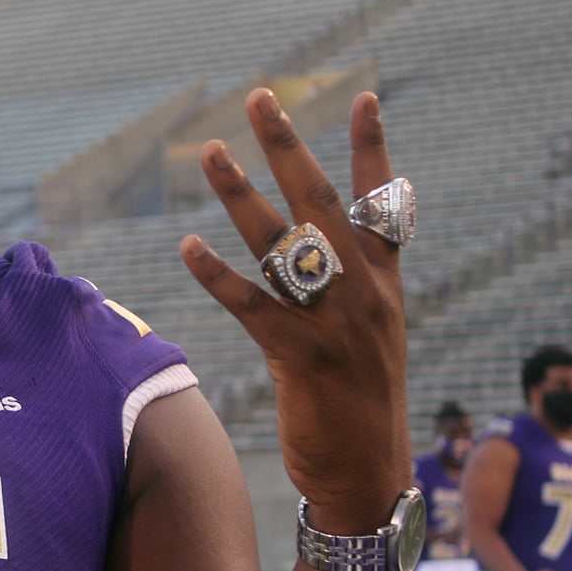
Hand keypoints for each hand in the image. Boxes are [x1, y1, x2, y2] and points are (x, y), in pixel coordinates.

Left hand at [181, 90, 407, 534]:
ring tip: (210, 153)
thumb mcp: (372, 336)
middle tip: (259, 99)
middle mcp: (364, 292)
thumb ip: (353, 287)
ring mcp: (335, 322)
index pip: (381, 202)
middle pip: (321, 202)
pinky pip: (253, 304)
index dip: (373, 149)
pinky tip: (187, 246)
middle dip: (288, 146)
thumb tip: (325, 250)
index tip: (365, 95)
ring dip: (240, 193)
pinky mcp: (301, 356)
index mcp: (383, 283)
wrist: (368, 474)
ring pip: (281, 241)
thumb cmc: (361, 405)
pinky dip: (218, 273)